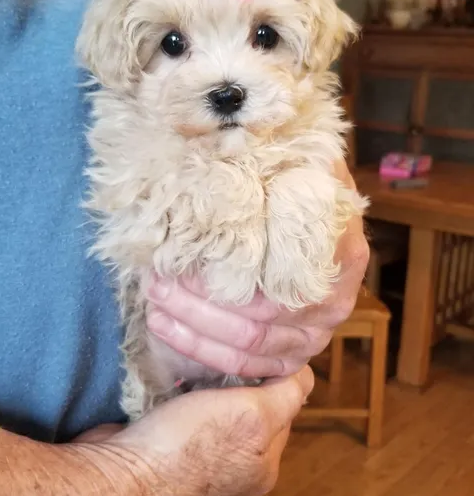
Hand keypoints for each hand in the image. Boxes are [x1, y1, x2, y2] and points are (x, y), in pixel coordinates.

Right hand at [70, 368, 312, 495]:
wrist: (118, 480)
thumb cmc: (185, 450)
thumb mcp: (253, 417)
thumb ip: (287, 395)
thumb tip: (305, 374)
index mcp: (265, 463)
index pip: (285, 399)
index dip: (273, 368)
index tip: (255, 345)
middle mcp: (238, 466)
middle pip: (251, 398)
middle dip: (239, 374)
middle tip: (222, 351)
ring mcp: (200, 458)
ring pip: (216, 400)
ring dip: (208, 379)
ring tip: (196, 363)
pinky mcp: (166, 448)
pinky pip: (185, 408)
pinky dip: (181, 390)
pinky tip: (174, 380)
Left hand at [146, 159, 368, 377]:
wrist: (325, 233)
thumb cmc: (307, 199)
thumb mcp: (309, 172)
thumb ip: (296, 158)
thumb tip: (264, 128)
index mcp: (342, 253)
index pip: (286, 276)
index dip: (232, 274)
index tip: (187, 254)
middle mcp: (334, 301)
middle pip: (260, 320)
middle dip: (199, 305)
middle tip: (155, 282)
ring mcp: (315, 335)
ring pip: (248, 347)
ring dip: (193, 329)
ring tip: (154, 303)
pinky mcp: (292, 357)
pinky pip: (244, 366)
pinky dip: (200, 351)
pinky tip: (164, 329)